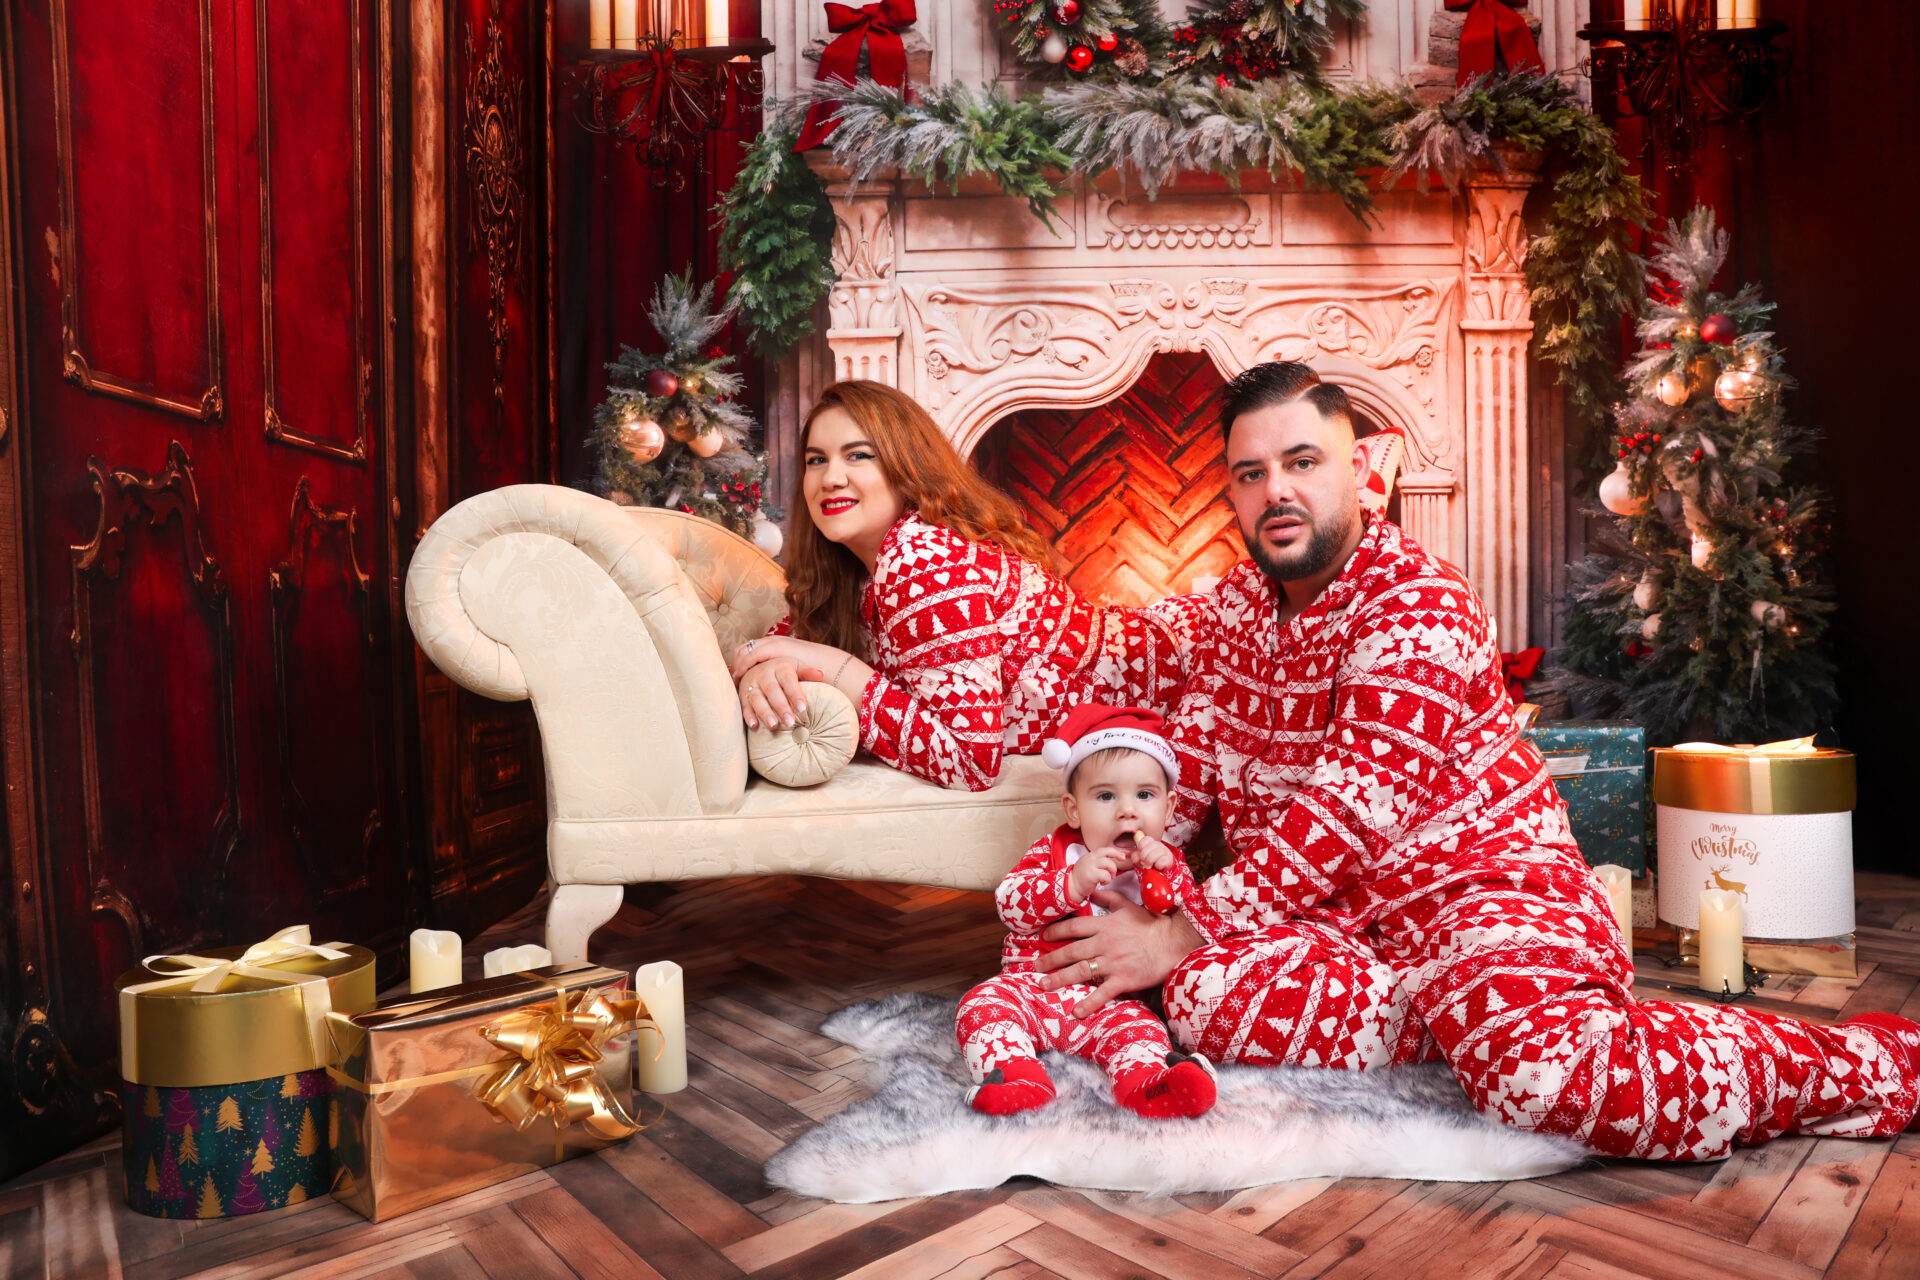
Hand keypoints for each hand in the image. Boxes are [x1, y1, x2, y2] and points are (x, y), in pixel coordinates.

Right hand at [730, 636, 855, 728]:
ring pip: (757, 698)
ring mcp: (751, 684)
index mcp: (779, 667)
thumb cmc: (782, 671)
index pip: (788, 680)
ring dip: (764, 712)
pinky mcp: (742, 694)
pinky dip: (748, 715)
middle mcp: (763, 674)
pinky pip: (744, 704)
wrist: (756, 666)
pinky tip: (754, 725)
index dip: (795, 693)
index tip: (803, 708)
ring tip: (773, 725)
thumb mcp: (795, 667)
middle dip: (781, 707)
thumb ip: (807, 672)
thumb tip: (821, 674)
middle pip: (772, 690)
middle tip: (791, 722)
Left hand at [1035, 891, 1202, 1017]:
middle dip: (1050, 959)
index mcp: (1105, 925)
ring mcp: (1113, 962)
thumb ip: (1108, 897)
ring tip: (1043, 985)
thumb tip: (1094, 888)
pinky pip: (1102, 993)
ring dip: (1059, 979)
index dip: (1056, 932)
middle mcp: (1104, 943)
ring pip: (1080, 971)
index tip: (1044, 936)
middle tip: (1035, 967)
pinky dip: (1088, 1003)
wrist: (1173, 942)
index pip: (1073, 927)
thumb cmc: (1152, 923)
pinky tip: (1075, 1011)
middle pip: (1071, 951)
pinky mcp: (1124, 979)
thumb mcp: (1128, 906)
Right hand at [1069, 847, 1126, 903]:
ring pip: (1109, 864)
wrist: (1072, 886)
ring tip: (1109, 878)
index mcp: (1090, 855)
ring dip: (1112, 872)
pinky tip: (1103, 882)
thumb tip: (1114, 858)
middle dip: (1116, 859)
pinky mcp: (1091, 875)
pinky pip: (1106, 875)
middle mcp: (1090, 859)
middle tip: (1116, 869)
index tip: (1122, 856)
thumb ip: (1099, 860)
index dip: (1115, 852)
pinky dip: (1107, 880)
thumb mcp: (1089, 864)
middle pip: (1107, 853)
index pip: (1104, 849)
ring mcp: (1090, 866)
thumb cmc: (1082, 877)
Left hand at [1128, 834, 1177, 874]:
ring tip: (1148, 866)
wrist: (1161, 872)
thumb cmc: (1150, 863)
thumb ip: (1136, 856)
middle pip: (1150, 846)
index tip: (1139, 853)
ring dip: (1149, 861)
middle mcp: (1159, 845)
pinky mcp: (1169, 860)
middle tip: (1143, 862)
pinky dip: (1158, 865)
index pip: (1146, 839)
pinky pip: (1162, 861)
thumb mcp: (1141, 859)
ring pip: (1155, 853)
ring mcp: (1165, 852)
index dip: (1141, 846)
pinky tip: (1157, 867)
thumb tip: (1136, 859)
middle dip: (1144, 856)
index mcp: (1152, 843)